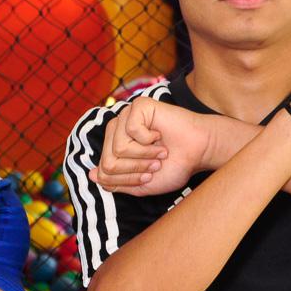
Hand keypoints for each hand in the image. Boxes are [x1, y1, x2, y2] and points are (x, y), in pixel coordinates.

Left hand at [89, 97, 213, 195]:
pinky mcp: (138, 106)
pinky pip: (131, 130)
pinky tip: (159, 134)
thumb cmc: (173, 166)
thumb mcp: (141, 184)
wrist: (199, 152)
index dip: (128, 179)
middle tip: (155, 164)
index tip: (148, 177)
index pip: (104, 171)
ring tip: (160, 150)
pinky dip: (149, 139)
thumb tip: (92, 176)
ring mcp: (126, 117)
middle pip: (109, 162)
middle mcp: (116, 130)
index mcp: (114, 147)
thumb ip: (116, 182)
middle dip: (136, 168)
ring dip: (145, 155)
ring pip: (119, 148)